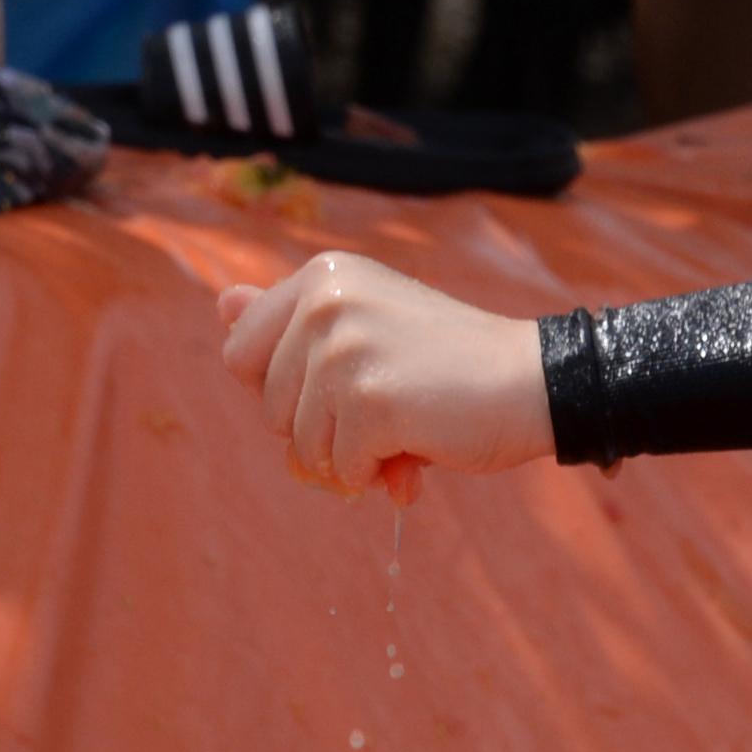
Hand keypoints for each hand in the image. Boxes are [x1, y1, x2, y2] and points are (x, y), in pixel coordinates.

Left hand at [219, 255, 554, 496]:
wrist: (531, 383)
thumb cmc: (448, 367)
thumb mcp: (366, 329)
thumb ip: (292, 322)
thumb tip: (220, 301)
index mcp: (322, 276)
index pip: (240, 353)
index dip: (282, 392)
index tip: (339, 387)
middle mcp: (325, 301)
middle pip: (268, 407)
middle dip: (320, 430)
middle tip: (386, 410)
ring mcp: (345, 350)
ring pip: (301, 447)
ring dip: (351, 459)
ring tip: (405, 429)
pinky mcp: (370, 400)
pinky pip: (341, 469)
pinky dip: (377, 476)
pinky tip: (415, 451)